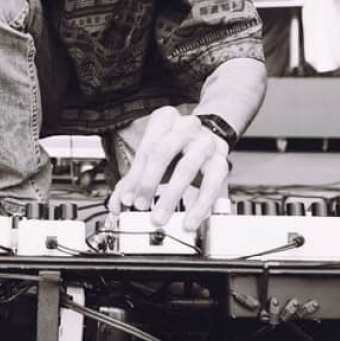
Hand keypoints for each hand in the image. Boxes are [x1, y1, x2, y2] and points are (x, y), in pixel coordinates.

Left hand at [107, 106, 230, 228]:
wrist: (209, 138)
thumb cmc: (177, 149)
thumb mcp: (153, 157)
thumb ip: (133, 179)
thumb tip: (118, 203)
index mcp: (165, 120)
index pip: (146, 148)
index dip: (135, 176)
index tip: (127, 199)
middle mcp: (186, 127)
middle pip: (163, 152)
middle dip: (149, 182)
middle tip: (141, 206)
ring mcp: (206, 142)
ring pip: (187, 167)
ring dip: (171, 196)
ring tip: (160, 217)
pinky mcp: (221, 161)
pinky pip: (211, 184)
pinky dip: (200, 205)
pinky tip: (190, 220)